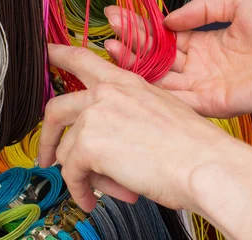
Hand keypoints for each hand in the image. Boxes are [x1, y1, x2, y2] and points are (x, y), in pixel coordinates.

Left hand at [38, 44, 233, 212]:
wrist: (205, 164)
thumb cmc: (193, 147)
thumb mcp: (159, 114)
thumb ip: (125, 118)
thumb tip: (105, 144)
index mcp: (126, 82)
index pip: (83, 59)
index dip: (58, 55)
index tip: (46, 52)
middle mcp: (107, 92)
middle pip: (57, 107)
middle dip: (48, 136)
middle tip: (47, 155)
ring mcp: (96, 115)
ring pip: (67, 149)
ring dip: (80, 174)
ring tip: (100, 188)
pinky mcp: (90, 143)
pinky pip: (71, 173)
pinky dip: (80, 190)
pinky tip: (92, 199)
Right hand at [104, 0, 251, 117]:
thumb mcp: (240, 2)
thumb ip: (202, 7)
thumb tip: (169, 18)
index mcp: (209, 41)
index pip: (167, 36)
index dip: (142, 26)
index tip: (117, 13)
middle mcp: (203, 65)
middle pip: (159, 56)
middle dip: (132, 43)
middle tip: (108, 30)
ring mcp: (206, 85)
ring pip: (163, 77)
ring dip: (137, 66)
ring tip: (112, 49)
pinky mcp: (213, 103)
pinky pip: (178, 99)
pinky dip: (155, 91)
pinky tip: (130, 78)